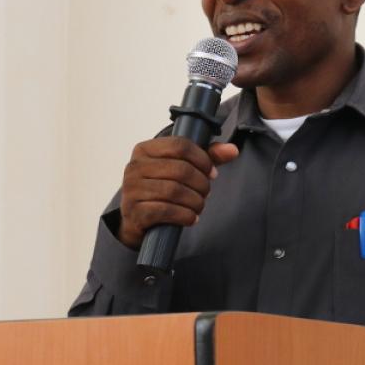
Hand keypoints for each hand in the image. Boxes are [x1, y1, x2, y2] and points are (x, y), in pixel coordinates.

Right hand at [117, 137, 238, 248]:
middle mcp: (134, 166)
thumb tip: (233, 150)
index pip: (180, 145)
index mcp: (145, 149)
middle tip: (206, 192)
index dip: (203, 159)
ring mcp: (131, 190)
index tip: (212, 172)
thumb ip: (208, 157)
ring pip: (174, 191)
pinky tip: (191, 218)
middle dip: (201, 184)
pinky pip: (166, 211)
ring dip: (195, 201)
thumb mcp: (184, 167)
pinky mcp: (134, 211)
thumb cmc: (162, 188)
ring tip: (199, 205)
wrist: (138, 219)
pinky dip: (185, 216)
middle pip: (181, 169)